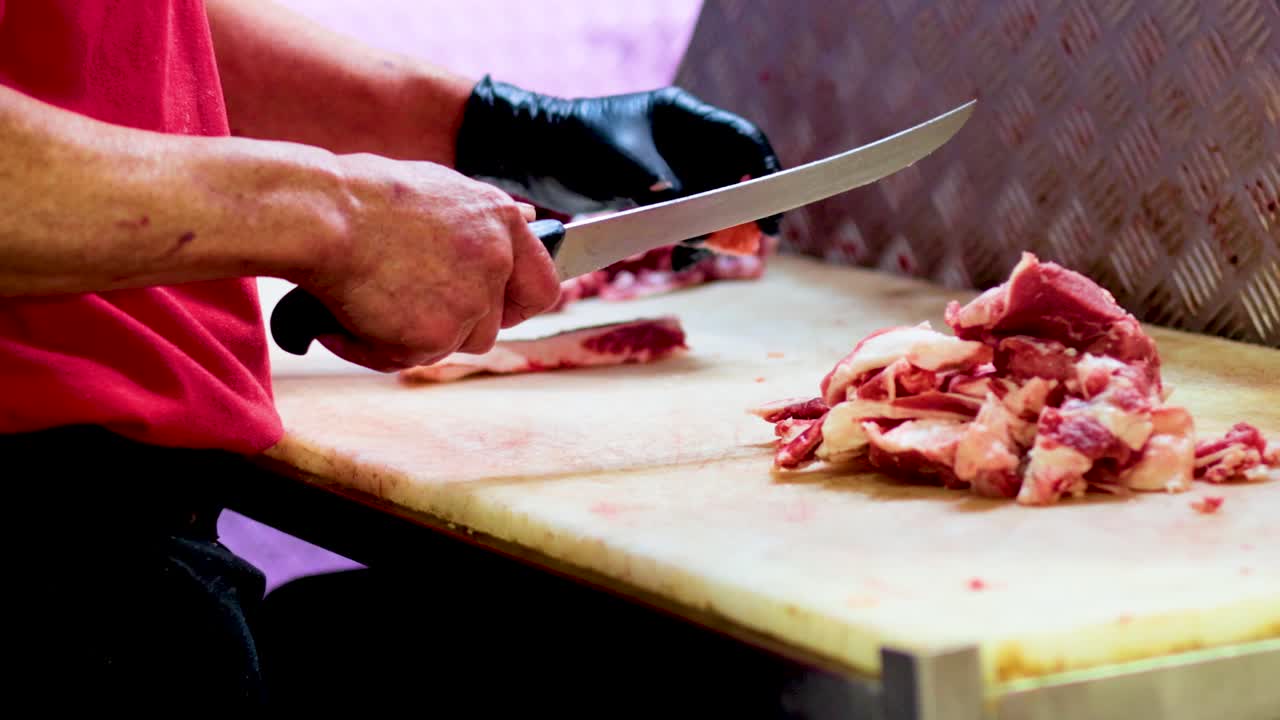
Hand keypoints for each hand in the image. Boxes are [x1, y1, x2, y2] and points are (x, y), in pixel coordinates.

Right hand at [295, 154, 560, 371]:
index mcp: (501, 220)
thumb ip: (482, 218)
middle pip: (490, 328)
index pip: (542, 285)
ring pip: (449, 347)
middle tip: (404, 306)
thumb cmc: (361, 197)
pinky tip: (345, 320)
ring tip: (366, 305)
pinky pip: (406, 360)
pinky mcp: (435, 335)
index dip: (515, 305)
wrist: (319, 215)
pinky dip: (372, 348)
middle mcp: (495, 261)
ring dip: (411, 339)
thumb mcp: (439, 189)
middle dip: (449, 327)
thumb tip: (528, 217)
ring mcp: (469, 301)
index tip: (493, 310)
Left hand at [454, 77, 782, 236]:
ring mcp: (668, 166)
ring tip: (709, 250)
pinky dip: (689, 232)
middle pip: (731, 175)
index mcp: (681, 114)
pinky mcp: (651, 192)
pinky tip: (686, 249)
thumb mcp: (619, 165)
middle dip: (742, 208)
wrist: (528, 155)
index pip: (742, 140)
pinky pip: (684, 213)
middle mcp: (682, 139)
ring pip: (709, 199)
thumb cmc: (570, 144)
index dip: (765, 173)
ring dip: (714, 226)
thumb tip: (693, 213)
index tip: (771, 212)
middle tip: (751, 243)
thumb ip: (660, 187)